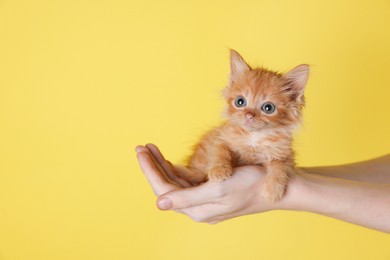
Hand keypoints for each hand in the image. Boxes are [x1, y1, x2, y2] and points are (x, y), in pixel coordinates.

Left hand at [136, 144, 277, 223]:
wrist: (278, 185)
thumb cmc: (251, 184)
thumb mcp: (219, 188)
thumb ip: (188, 197)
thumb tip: (159, 203)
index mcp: (198, 209)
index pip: (164, 190)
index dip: (150, 171)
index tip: (141, 151)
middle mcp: (198, 207)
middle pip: (167, 187)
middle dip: (153, 167)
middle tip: (142, 147)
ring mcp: (205, 200)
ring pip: (176, 183)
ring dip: (162, 166)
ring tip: (151, 149)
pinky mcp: (211, 192)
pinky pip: (188, 182)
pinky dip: (176, 170)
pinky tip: (169, 161)